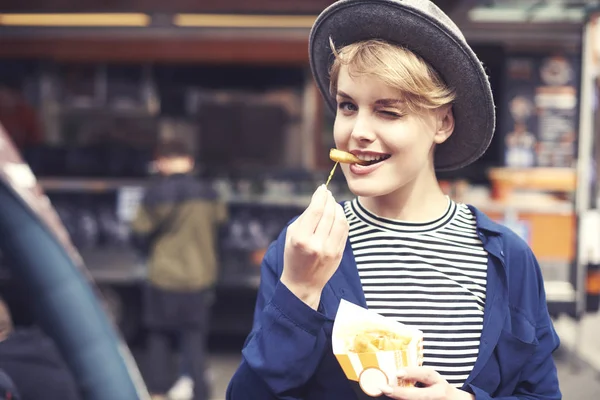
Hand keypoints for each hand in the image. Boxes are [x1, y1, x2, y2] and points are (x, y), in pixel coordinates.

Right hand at [280, 185, 348, 309]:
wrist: (303, 283)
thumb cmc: (294, 256)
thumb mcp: (292, 235)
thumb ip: (305, 217)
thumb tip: (320, 198)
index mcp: (301, 239)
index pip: (315, 210)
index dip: (320, 196)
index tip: (322, 188)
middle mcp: (316, 245)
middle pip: (328, 213)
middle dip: (329, 199)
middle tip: (327, 193)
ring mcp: (330, 250)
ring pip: (340, 220)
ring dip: (337, 208)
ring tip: (332, 203)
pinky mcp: (339, 254)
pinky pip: (344, 230)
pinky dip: (342, 219)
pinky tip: (337, 214)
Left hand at [380, 367, 474, 399]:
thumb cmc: (437, 387)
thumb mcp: (432, 378)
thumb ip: (417, 375)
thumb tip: (394, 372)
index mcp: (437, 381)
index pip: (425, 374)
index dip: (411, 373)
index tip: (397, 372)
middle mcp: (437, 393)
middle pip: (419, 395)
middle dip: (401, 393)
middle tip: (384, 388)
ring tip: (386, 394)